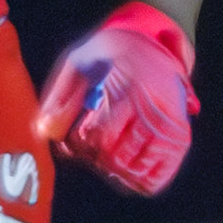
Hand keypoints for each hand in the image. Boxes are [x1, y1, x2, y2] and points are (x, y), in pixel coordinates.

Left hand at [36, 0, 196, 195]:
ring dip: (113, 172)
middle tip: (87, 148)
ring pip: (136, 171)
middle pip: (116, 157)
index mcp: (127, 88)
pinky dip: (139, 182)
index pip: (98, 137)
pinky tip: (125, 172)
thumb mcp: (78, 63)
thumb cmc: (107, 54)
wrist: (154, 41)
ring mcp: (169, 125)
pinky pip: (158, 176)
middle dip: (94, 159)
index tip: (71, 138)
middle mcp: (152, 108)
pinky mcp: (180, 137)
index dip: (77, 145)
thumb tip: (43, 133)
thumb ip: (58, 98)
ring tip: (105, 157)